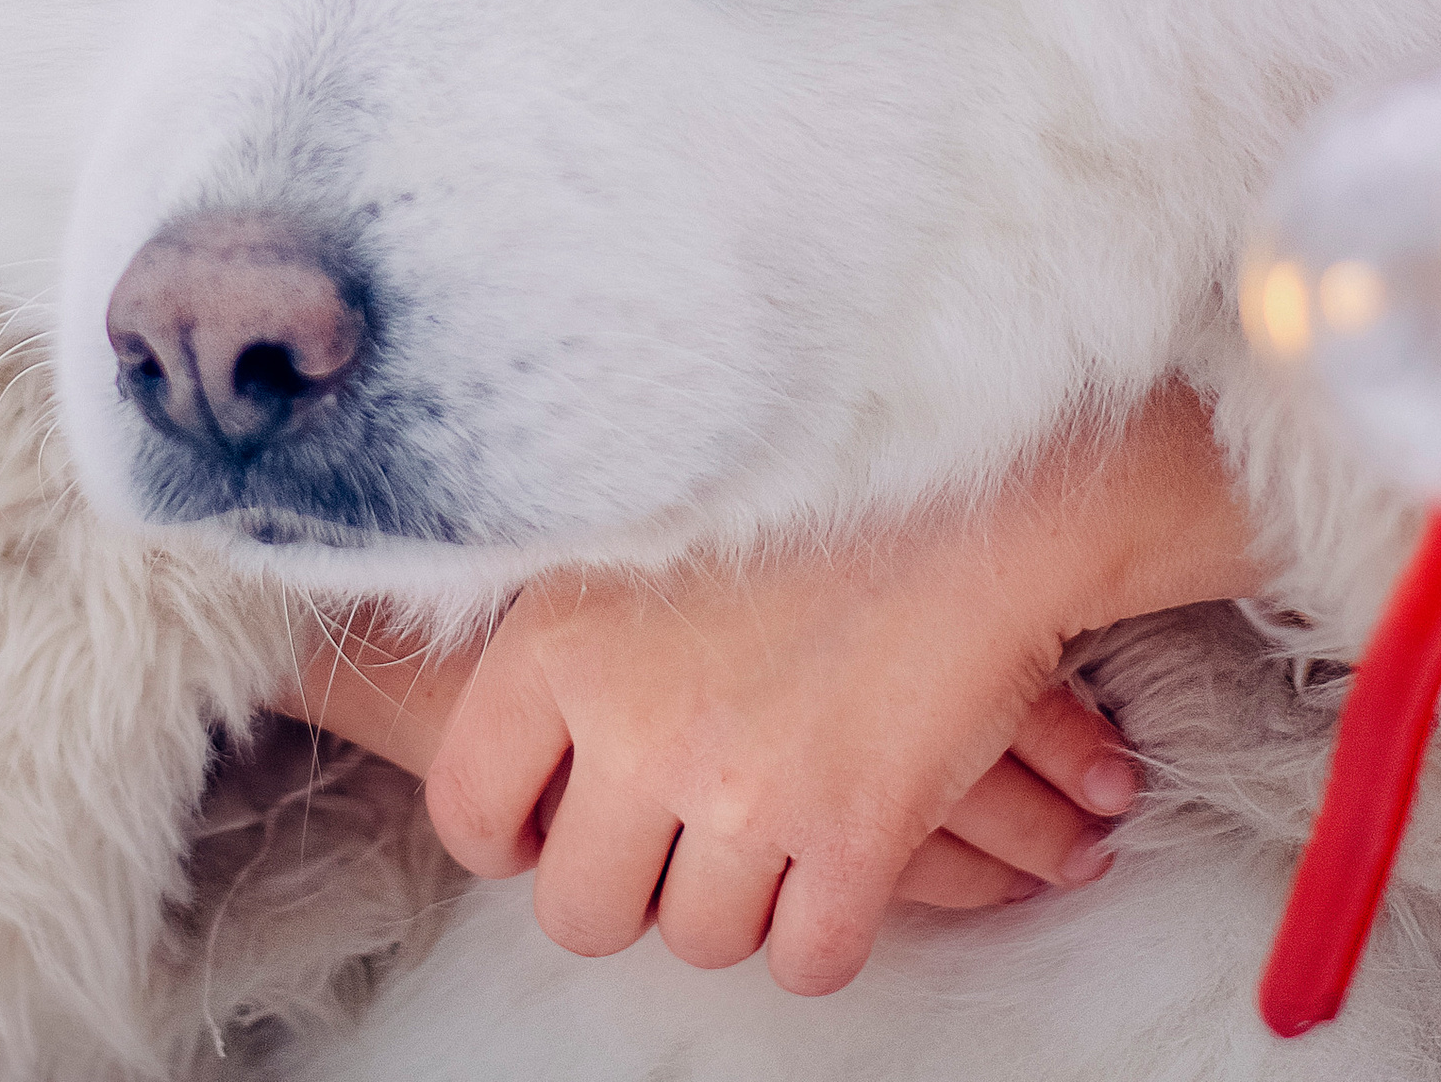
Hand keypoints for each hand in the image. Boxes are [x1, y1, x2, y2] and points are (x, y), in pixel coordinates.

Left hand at [273, 378, 1257, 994]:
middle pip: (583, 908)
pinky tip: (834, 869)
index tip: (552, 825)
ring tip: (764, 830)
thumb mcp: (642, 522)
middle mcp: (636, 723)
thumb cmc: (812, 487)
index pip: (467, 805)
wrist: (972, 481)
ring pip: (700, 939)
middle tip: (670, 841)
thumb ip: (565, 621)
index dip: (511, 834)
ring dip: (733, 902)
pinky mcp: (853, 834)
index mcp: (561, 638)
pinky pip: (809, 959)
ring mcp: (744, 788)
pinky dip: (822, 932)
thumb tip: (506, 710)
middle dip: (628, 889)